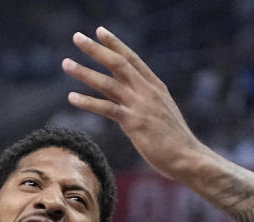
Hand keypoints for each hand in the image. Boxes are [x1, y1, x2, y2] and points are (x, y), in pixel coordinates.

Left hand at [62, 27, 206, 180]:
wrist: (188, 157)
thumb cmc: (175, 141)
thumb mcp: (163, 114)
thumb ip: (149, 103)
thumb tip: (137, 102)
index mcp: (155, 86)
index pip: (132, 59)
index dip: (115, 44)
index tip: (100, 31)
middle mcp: (147, 91)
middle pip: (118, 63)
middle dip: (96, 49)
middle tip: (76, 37)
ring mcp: (140, 105)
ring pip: (108, 82)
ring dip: (85, 72)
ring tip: (66, 63)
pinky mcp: (134, 122)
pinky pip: (106, 108)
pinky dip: (88, 102)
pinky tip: (71, 97)